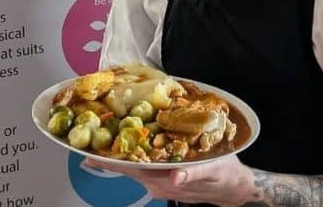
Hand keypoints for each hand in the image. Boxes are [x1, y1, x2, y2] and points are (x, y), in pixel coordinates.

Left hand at [84, 154, 256, 205]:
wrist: (234, 186)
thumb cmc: (224, 175)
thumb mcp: (212, 170)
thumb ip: (192, 174)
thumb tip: (176, 178)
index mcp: (165, 182)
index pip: (130, 170)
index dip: (110, 162)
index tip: (90, 155)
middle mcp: (158, 184)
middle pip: (127, 167)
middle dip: (108, 154)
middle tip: (88, 139)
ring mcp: (160, 182)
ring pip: (134, 166)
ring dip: (120, 153)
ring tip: (102, 137)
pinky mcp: (164, 178)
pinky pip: (144, 166)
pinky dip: (134, 154)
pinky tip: (128, 144)